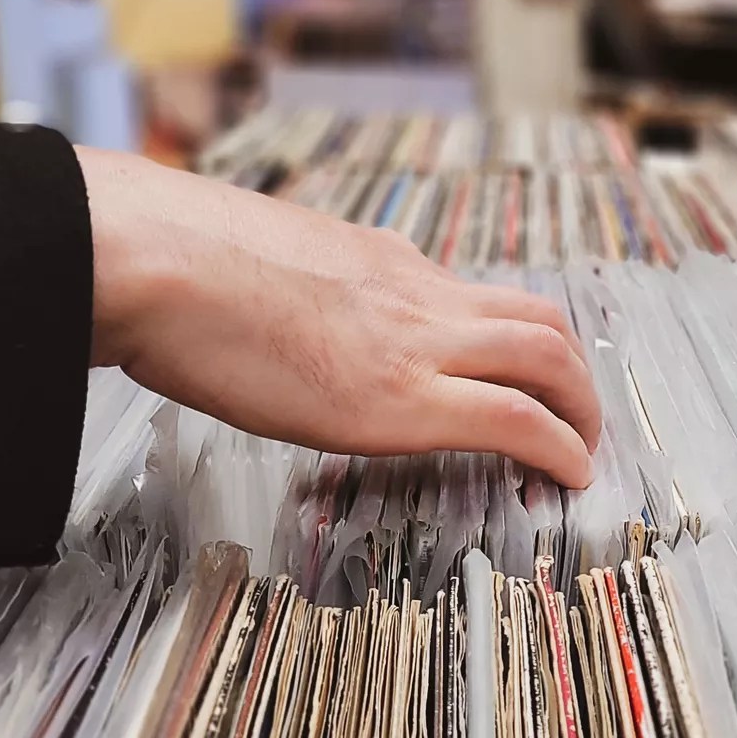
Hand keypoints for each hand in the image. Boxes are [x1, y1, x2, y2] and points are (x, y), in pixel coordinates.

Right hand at [80, 148, 601, 486]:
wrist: (153, 261)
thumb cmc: (172, 264)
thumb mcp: (256, 261)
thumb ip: (296, 290)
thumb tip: (279, 317)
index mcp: (378, 261)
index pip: (470, 295)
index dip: (510, 339)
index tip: (513, 375)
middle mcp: (413, 293)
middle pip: (538, 319)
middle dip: (573, 374)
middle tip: (577, 416)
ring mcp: (415, 341)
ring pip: (549, 358)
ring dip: (581, 409)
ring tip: (582, 452)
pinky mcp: (402, 397)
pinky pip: (516, 417)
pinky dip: (560, 447)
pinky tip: (568, 476)